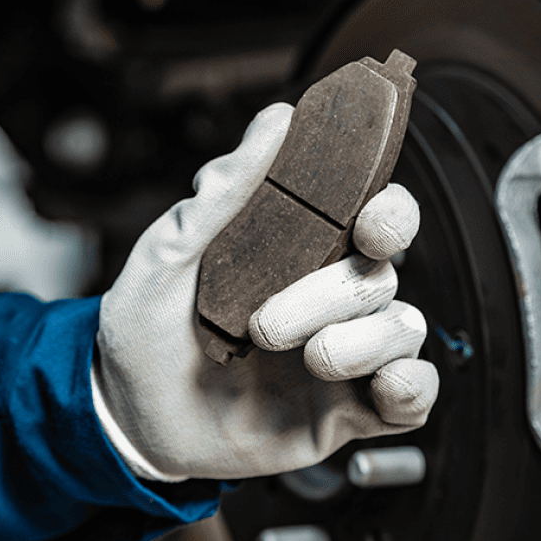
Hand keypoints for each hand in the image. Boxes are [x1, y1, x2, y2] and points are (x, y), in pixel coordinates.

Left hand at [93, 103, 438, 481]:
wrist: (126, 420)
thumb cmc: (146, 331)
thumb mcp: (168, 255)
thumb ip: (225, 191)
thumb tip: (275, 120)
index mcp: (300, 252)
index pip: (376, 217)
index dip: (391, 213)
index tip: (369, 226)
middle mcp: (330, 298)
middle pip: (384, 274)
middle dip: (335, 294)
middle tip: (268, 324)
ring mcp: (345, 354)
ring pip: (403, 329)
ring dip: (358, 344)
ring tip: (304, 359)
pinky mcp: (349, 410)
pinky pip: (414, 395)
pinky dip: (409, 388)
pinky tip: (375, 389)